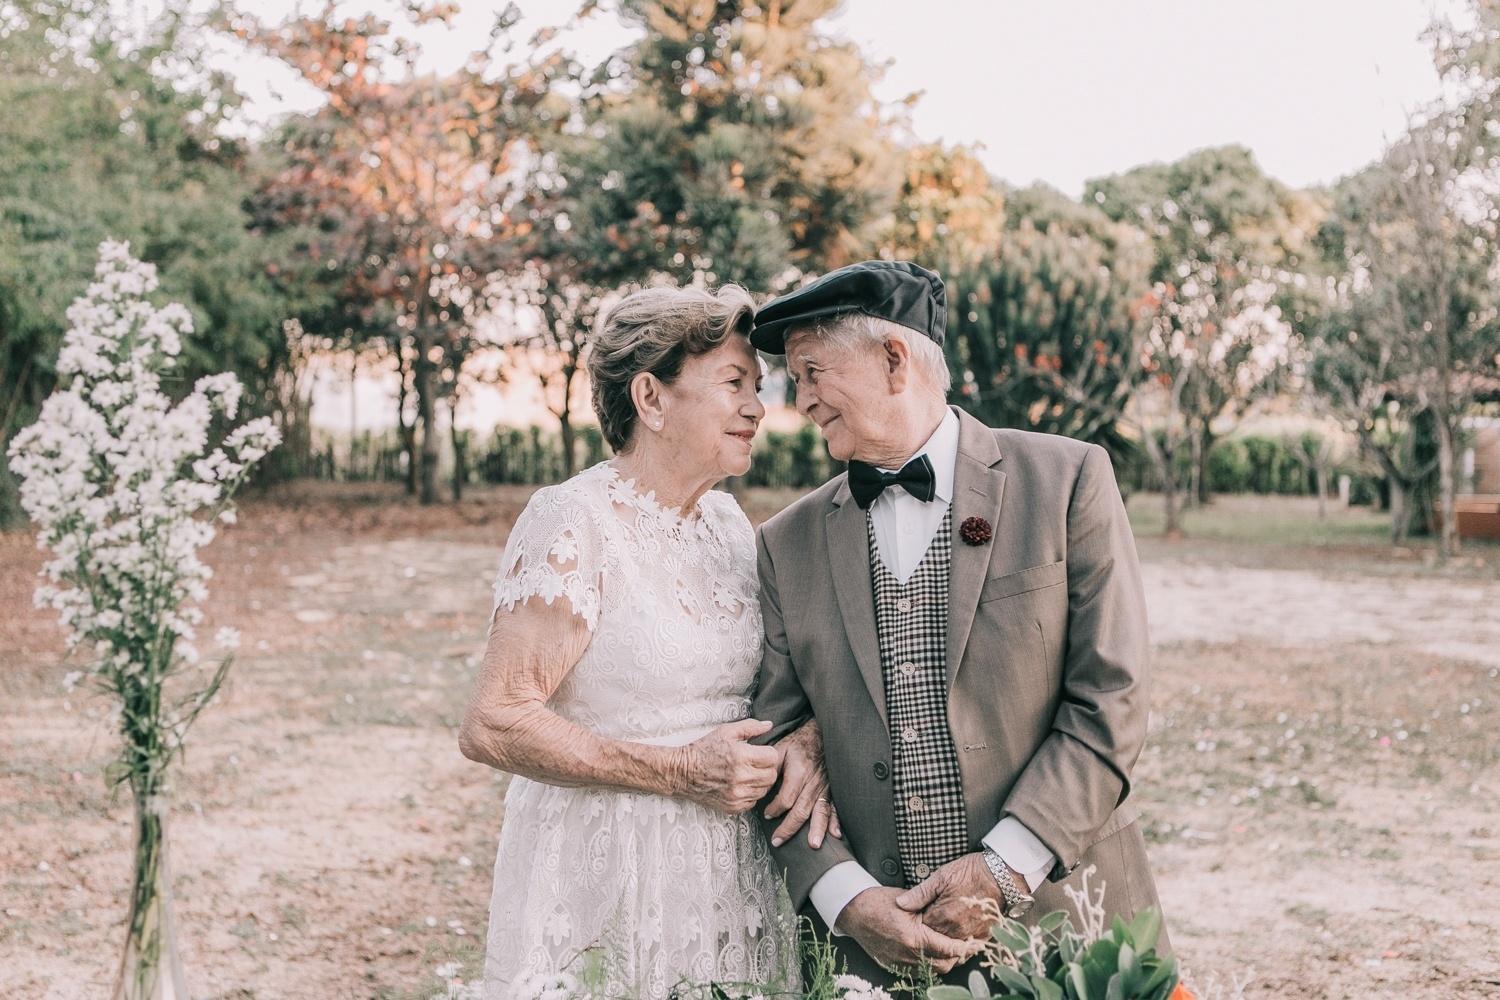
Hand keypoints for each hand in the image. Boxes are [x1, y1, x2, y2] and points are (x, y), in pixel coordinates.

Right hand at [674, 719, 780, 813]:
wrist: (682, 772)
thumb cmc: (704, 749)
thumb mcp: (726, 731)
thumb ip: (750, 727)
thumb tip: (769, 725)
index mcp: (741, 756)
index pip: (773, 758)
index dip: (768, 753)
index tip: (760, 752)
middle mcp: (740, 777)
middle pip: (772, 775)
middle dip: (767, 768)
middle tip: (756, 763)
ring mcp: (737, 795)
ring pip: (764, 790)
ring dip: (760, 781)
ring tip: (748, 773)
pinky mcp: (732, 807)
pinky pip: (754, 802)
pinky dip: (751, 794)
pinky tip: (740, 785)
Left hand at [764, 719, 842, 847]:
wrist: (819, 734)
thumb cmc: (797, 744)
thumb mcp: (779, 750)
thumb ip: (770, 770)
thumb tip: (760, 789)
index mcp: (799, 772)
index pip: (786, 798)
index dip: (774, 809)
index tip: (766, 815)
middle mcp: (813, 781)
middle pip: (801, 810)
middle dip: (789, 828)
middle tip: (777, 842)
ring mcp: (825, 787)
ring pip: (820, 811)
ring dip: (816, 829)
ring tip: (813, 844)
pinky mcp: (832, 789)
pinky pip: (835, 807)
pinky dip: (836, 821)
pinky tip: (836, 834)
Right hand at [836, 886, 978, 973]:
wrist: (854, 912)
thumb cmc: (879, 902)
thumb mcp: (908, 901)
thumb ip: (930, 910)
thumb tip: (951, 916)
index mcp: (914, 937)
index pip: (948, 949)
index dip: (965, 947)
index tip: (976, 943)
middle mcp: (908, 954)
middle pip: (944, 965)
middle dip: (958, 957)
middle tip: (968, 947)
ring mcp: (900, 963)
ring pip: (933, 971)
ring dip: (945, 962)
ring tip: (955, 951)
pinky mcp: (893, 966)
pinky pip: (918, 972)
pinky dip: (930, 965)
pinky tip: (935, 955)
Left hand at [894, 853, 1002, 941]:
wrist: (1003, 876)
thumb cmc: (972, 872)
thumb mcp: (942, 876)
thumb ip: (920, 892)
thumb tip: (901, 903)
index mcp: (942, 916)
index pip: (921, 930)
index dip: (915, 925)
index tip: (912, 920)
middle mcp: (955, 930)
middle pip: (934, 942)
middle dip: (926, 936)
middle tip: (922, 928)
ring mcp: (970, 935)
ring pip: (950, 949)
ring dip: (942, 943)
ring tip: (936, 935)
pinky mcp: (983, 936)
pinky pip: (967, 950)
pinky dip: (959, 947)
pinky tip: (953, 940)